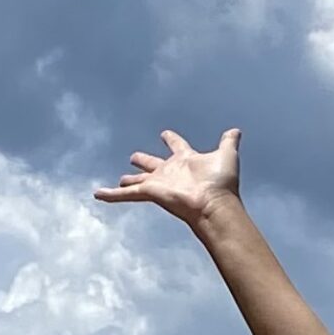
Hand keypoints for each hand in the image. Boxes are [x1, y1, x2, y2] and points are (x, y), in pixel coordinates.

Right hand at [93, 127, 241, 228]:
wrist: (213, 204)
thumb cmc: (221, 182)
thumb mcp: (227, 155)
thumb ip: (229, 142)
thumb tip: (236, 130)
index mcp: (186, 161)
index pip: (177, 146)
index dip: (172, 139)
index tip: (165, 134)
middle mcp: (171, 172)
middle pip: (154, 165)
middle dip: (144, 161)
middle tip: (134, 157)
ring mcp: (159, 184)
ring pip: (138, 181)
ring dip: (128, 182)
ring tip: (120, 180)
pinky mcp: (150, 193)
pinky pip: (125, 194)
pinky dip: (111, 195)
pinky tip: (97, 195)